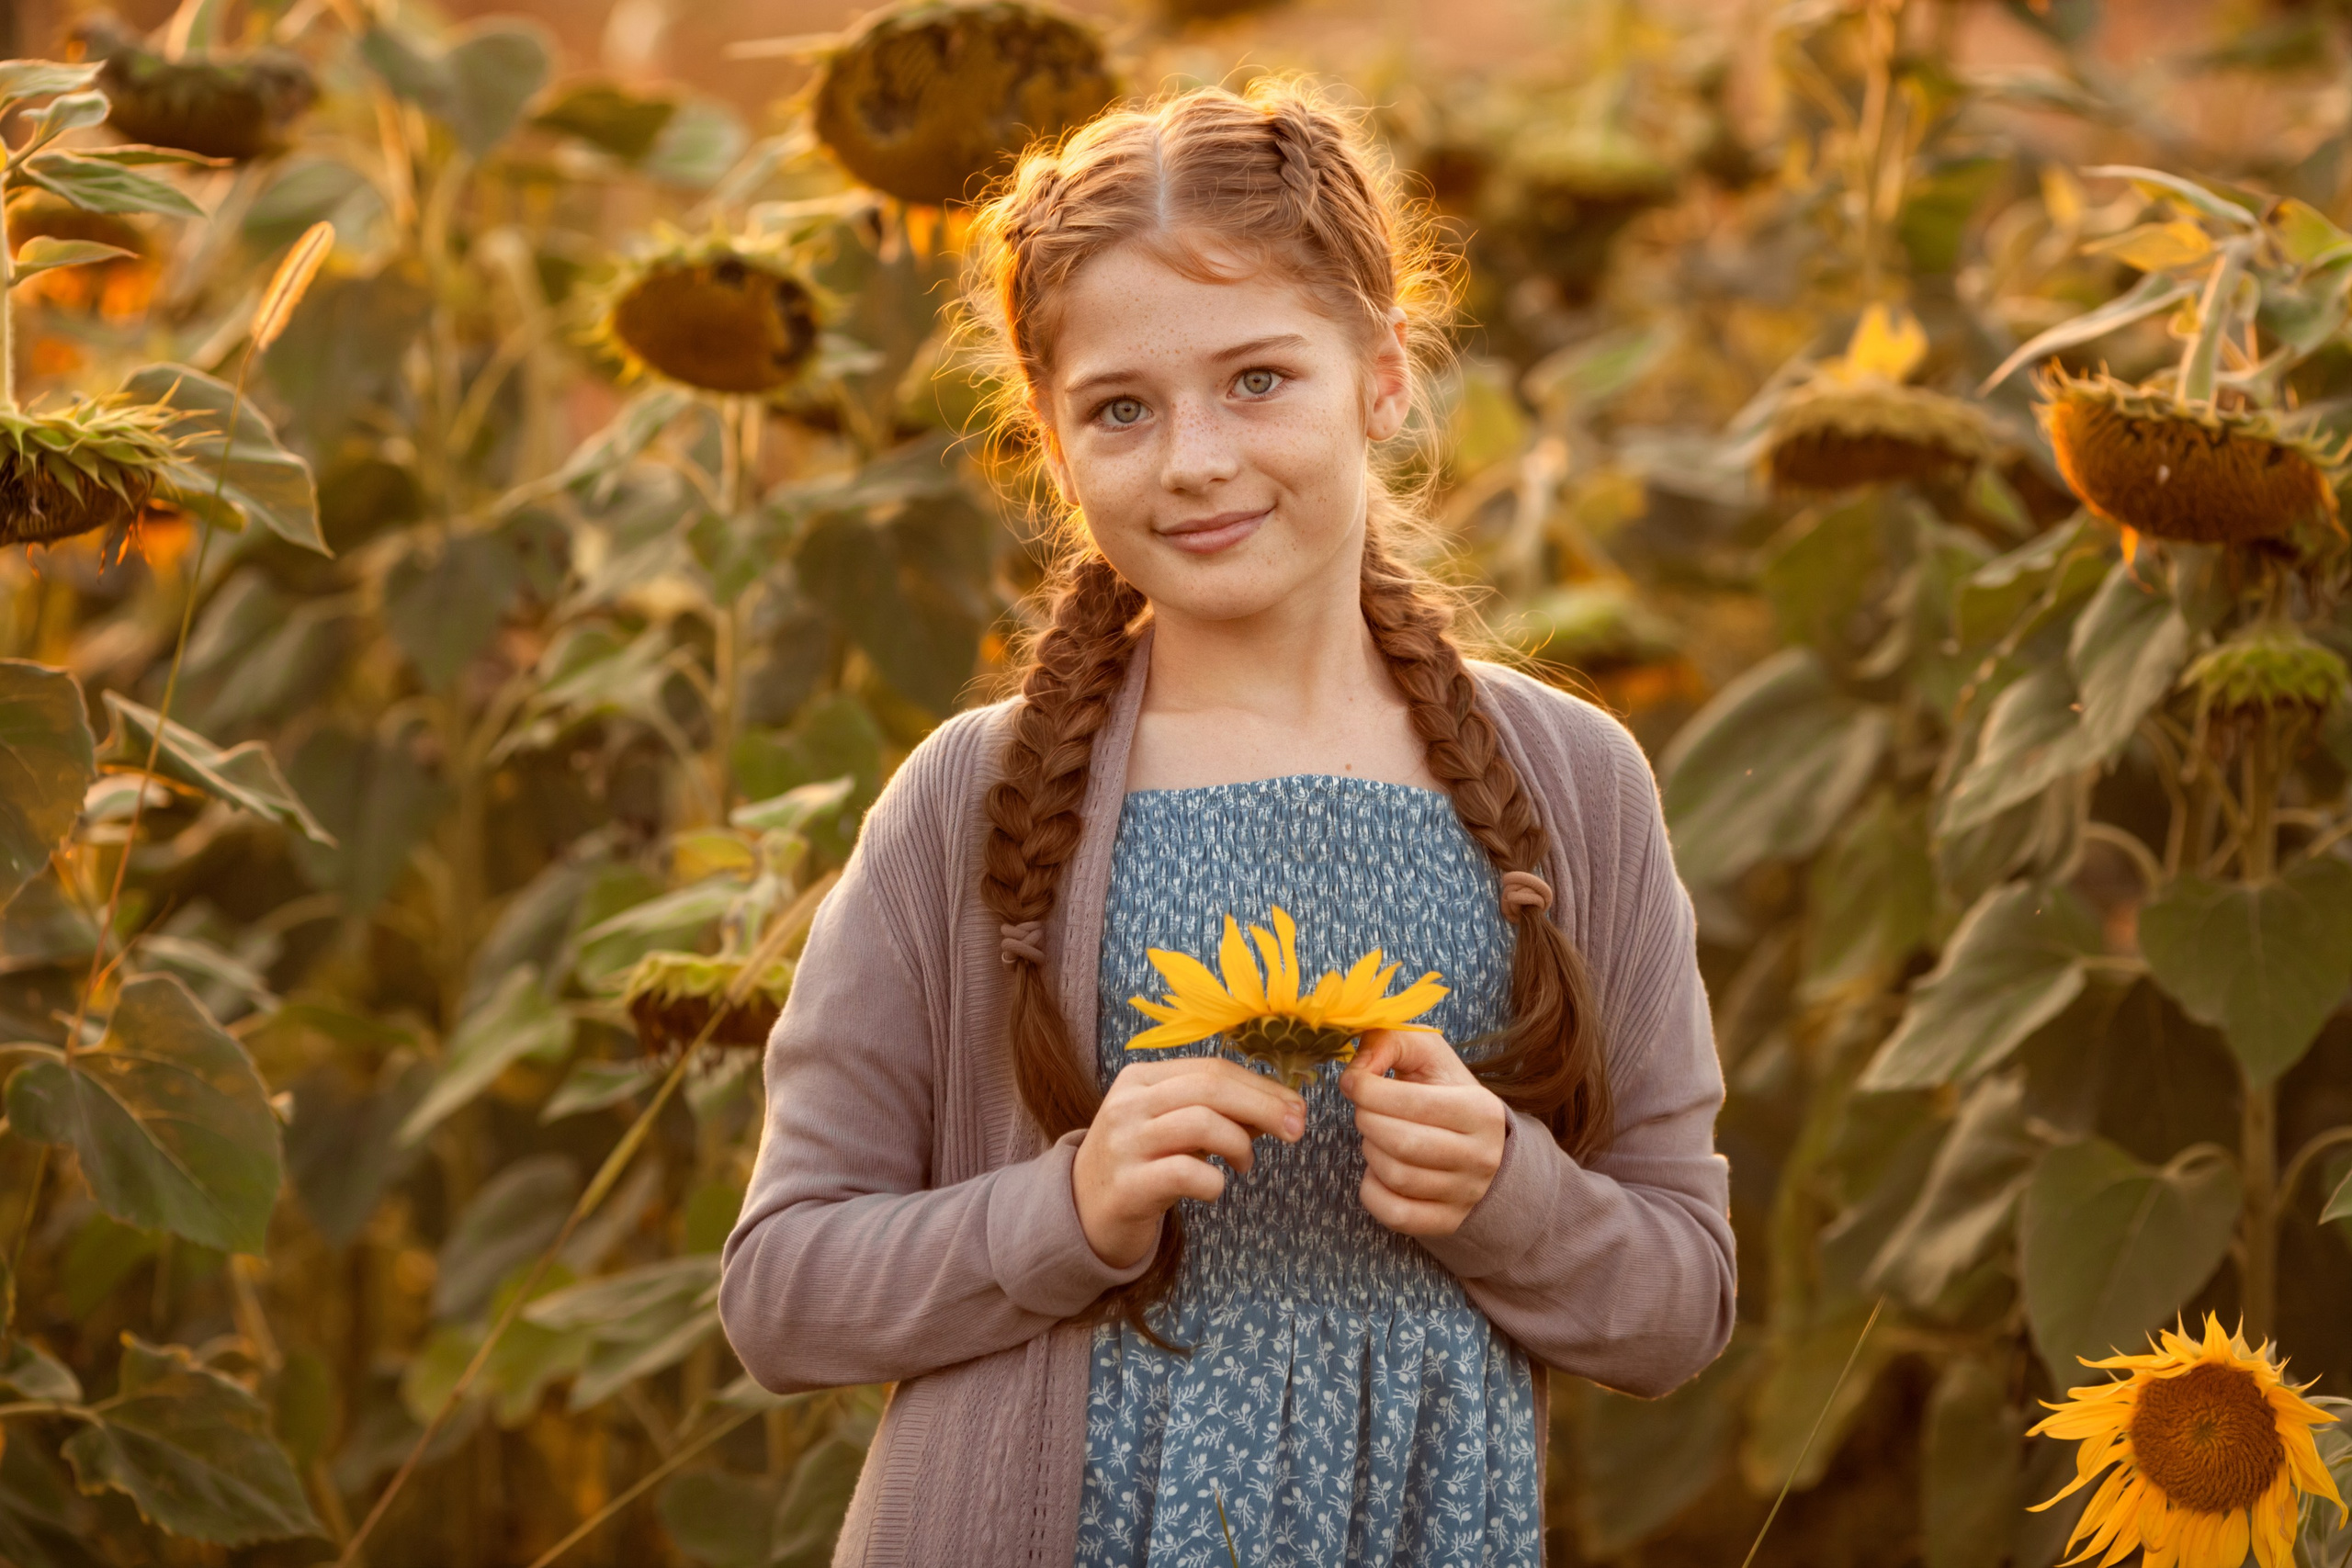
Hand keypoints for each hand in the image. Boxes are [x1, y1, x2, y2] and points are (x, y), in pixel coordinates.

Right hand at [1073, 1056, 1304, 1269]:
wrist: (1081, 1212)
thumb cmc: (1139, 1164)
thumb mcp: (1171, 1127)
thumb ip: (1217, 1113)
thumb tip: (1281, 1107)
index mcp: (1140, 1079)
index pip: (1211, 1069)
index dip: (1261, 1086)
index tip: (1297, 1106)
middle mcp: (1129, 1104)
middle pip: (1210, 1087)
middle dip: (1264, 1105)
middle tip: (1297, 1129)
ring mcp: (1125, 1144)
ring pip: (1200, 1123)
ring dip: (1240, 1144)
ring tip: (1246, 1164)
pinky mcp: (1128, 1186)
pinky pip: (1186, 1173)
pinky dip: (1214, 1181)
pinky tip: (1216, 1188)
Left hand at [1339, 1029, 1508, 1236]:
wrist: (1485, 1145)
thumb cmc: (1447, 1092)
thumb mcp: (1429, 1054)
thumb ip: (1390, 1042)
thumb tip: (1356, 1068)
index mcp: (1480, 1110)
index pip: (1409, 1102)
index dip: (1366, 1089)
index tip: (1353, 1082)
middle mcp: (1480, 1156)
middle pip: (1399, 1142)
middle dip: (1366, 1120)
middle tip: (1364, 1110)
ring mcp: (1466, 1194)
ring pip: (1396, 1177)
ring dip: (1370, 1152)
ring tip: (1375, 1136)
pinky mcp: (1448, 1221)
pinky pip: (1395, 1214)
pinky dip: (1372, 1191)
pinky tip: (1377, 1170)